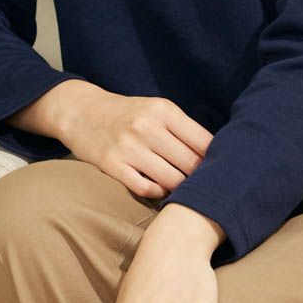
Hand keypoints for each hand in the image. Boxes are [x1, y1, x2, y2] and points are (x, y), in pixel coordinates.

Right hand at [59, 85, 215, 200]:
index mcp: (163, 110)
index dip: (216, 159)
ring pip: (172, 179)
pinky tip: (160, 188)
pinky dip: (158, 192)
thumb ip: (183, 129)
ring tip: (184, 189)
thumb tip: (217, 156)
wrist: (82, 112)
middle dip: (201, 177)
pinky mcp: (112, 165)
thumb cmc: (128, 114)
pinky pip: (146, 188)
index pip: (203, 141)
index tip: (220, 169)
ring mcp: (128, 147)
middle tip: (204, 185)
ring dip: (181, 188)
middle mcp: (147, 126)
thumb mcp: (156, 109)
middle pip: (190, 164)